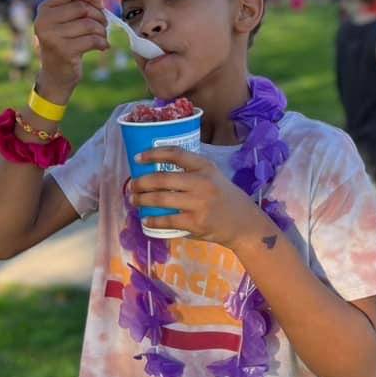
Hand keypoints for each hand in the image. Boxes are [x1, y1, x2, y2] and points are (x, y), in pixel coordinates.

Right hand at [34, 0, 108, 93]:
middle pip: (82, 7)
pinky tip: (103, 47)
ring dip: (102, 31)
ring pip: (89, 24)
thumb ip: (76, 8)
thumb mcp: (64, 23)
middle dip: (99, 16)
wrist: (56, 75)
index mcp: (44, 9)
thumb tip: (99, 1)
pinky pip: (92, 40)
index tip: (101, 4)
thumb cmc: (65, 45)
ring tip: (103, 37)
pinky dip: (103, 43)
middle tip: (104, 25)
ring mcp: (52, 36)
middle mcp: (44, 21)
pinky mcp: (63, 51)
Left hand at [129, 147, 260, 247]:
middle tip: (132, 185)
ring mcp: (199, 203)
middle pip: (162, 178)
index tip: (138, 158)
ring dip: (143, 200)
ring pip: (161, 199)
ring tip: (134, 200)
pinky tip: (146, 220)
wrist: (243, 223)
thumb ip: (190, 171)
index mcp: (205, 167)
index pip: (175, 154)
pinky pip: (168, 221)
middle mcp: (202, 182)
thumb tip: (155, 170)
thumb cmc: (223, 197)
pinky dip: (153, 221)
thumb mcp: (212, 176)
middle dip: (141, 182)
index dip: (153, 154)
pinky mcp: (196, 223)